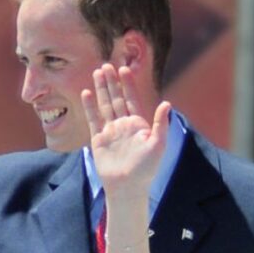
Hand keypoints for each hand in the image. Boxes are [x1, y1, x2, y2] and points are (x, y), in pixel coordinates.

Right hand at [81, 64, 170, 199]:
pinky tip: (86, 93)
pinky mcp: (98, 139)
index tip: (124, 69)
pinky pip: (93, 119)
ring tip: (96, 73)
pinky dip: (90, 106)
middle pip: (116, 98)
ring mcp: (110, 131)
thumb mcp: (158, 145)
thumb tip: (167, 102)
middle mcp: (124, 125)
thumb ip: (161, 123)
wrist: (127, 187)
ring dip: (100, 89)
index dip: (128, 84)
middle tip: (106, 65)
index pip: (132, 99)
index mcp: (139, 124)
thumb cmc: (146, 169)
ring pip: (105, 105)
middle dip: (112, 82)